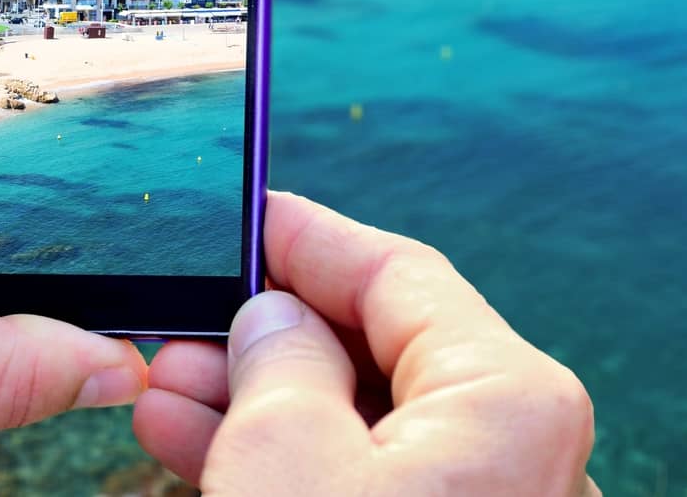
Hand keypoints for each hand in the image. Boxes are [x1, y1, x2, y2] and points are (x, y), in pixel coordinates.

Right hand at [134, 192, 598, 496]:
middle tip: (183, 324)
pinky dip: (292, 468)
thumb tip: (275, 319)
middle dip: (270, 336)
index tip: (245, 216)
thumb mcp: (286, 463)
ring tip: (167, 391)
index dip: (309, 239)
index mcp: (510, 399)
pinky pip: (368, 486)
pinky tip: (198, 446)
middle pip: (380, 351)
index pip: (399, 274)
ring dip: (263, 406)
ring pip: (366, 426)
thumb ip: (278, 363)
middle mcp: (520, 448)